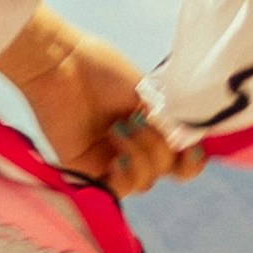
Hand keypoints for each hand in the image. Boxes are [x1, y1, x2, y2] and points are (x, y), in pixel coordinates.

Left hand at [0, 8, 204, 196]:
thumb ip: (167, 122)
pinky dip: (127, 176)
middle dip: (160, 149)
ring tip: (120, 129)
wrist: (60, 63)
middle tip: (138, 121)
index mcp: (147, 127)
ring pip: (144, 182)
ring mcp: (107, 158)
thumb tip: (187, 145)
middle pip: (164, 171)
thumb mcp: (146, 95)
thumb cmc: (98, 69)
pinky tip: (118, 156)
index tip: (192, 149)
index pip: (178, 159)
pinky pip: (118, 190)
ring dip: (142, 158)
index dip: (191, 162)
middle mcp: (129, 146)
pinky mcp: (84, 169)